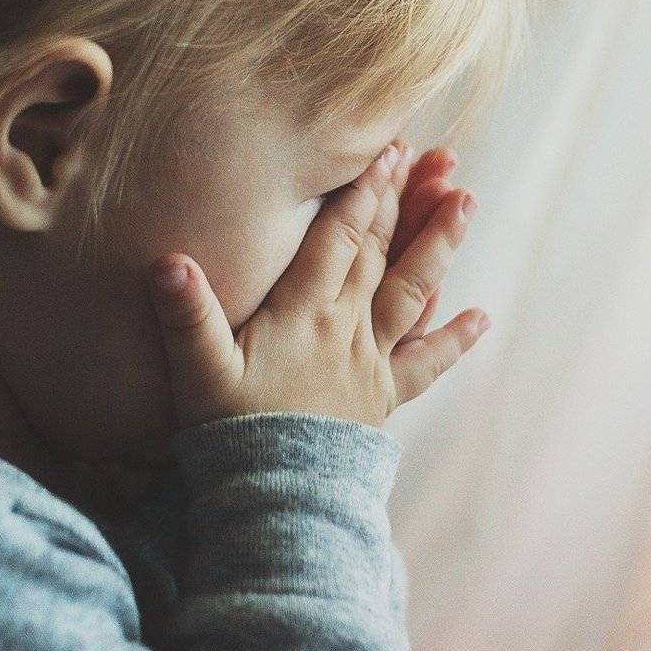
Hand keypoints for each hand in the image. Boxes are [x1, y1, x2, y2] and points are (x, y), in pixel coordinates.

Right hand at [146, 140, 487, 430]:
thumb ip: (186, 315)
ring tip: (466, 200)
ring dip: (440, 244)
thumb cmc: (232, 433)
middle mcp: (346, 327)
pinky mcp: (382, 398)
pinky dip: (455, 339)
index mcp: (304, 313)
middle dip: (402, 198)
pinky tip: (482, 316)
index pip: (339, 238)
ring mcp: (370, 362)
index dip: (363, 192)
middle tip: (431, 155)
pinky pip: (426, 364)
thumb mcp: (198, 372)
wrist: (278, 500)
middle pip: (380, 251)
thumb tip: (167, 261)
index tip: (388, 149)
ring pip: (413, 291)